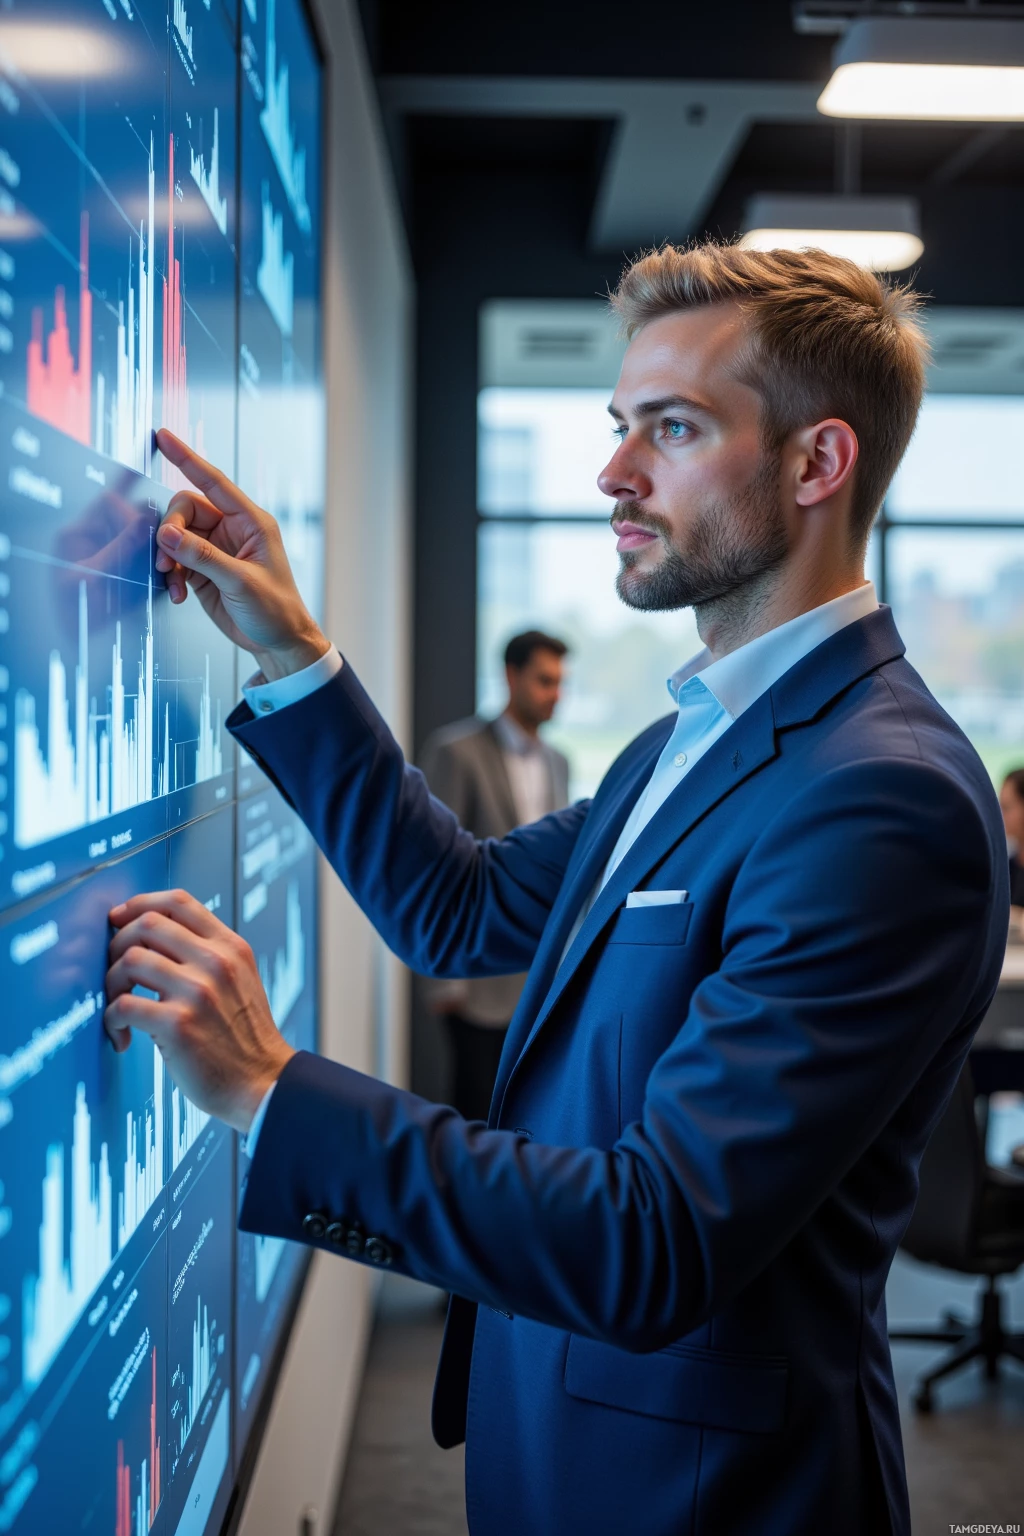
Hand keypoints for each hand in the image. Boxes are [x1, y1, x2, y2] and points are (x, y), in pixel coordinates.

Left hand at [105, 889, 295, 1132]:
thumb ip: (208, 954)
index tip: (120, 918)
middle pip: (146, 924)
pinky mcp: (178, 1025)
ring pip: (129, 960)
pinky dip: (112, 1019)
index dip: (140, 903)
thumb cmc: (245, 1037)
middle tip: (116, 970)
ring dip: (112, 983)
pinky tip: (123, 1034)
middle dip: (118, 943)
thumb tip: (153, 938)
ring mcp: (198, 992)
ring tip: (119, 1005)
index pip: (178, 901)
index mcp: (231, 947)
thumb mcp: (240, 979)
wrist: (264, 1083)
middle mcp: (216, 963)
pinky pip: (123, 1006)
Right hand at [154, 428, 329, 681]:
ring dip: (168, 555)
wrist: (278, 643)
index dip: (187, 458)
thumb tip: (168, 535)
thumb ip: (203, 557)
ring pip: (176, 535)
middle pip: (186, 509)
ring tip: (170, 577)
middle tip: (166, 554)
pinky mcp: (204, 570)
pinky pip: (176, 559)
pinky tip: (176, 592)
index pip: (214, 482)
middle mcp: (232, 530)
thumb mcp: (240, 582)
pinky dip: (170, 573)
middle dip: (170, 528)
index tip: (164, 436)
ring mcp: (216, 550)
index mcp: (251, 522)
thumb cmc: (275, 610)